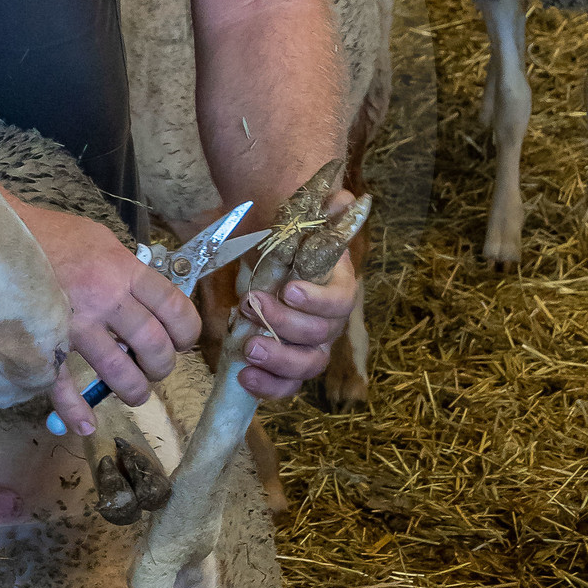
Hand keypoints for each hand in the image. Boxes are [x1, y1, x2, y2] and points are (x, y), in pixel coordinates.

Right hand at [10, 200, 201, 434]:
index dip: (187, 332)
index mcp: (123, 270)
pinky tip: (86, 426)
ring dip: (134, 391)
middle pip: (153, 344)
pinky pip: (63, 386)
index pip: (174, 307)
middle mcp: (106, 298)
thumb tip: (148, 298)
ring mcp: (75, 325)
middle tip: (154, 369)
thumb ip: (125, 269)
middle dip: (161, 366)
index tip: (182, 342)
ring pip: (119, 371)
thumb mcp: (99, 239)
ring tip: (133, 394)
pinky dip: (75, 412)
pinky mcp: (46, 344)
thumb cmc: (50, 234)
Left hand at [235, 186, 358, 400]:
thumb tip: (343, 201)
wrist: (271, 259)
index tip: (289, 289)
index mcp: (338, 288)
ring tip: (248, 348)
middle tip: (253, 311)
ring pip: (306, 366)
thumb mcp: (304, 222)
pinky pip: (286, 385)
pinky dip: (268, 387)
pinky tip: (245, 377)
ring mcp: (309, 348)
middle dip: (285, 327)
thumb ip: (325, 211)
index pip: (340, 303)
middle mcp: (328, 323)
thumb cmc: (289, 245)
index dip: (317, 301)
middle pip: (320, 338)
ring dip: (278, 360)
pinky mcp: (286, 365)